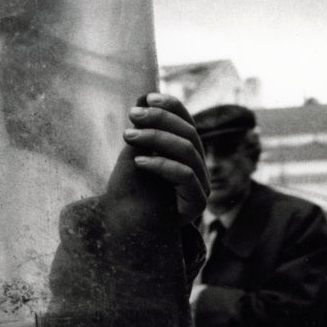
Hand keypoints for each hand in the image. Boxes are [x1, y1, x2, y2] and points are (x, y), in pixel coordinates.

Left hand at [118, 92, 206, 225]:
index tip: (147, 97)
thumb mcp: (134, 155)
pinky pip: (184, 176)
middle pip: (189, 133)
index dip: (171, 107)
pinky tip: (138, 162)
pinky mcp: (197, 203)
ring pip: (187, 151)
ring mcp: (201, 185)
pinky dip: (161, 165)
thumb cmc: (130, 191)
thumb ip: (142, 133)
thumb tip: (142, 98)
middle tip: (132, 116)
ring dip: (156, 138)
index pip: (187, 122)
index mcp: (187, 153)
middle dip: (159, 120)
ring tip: (127, 136)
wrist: (125, 228)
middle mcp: (199, 167)